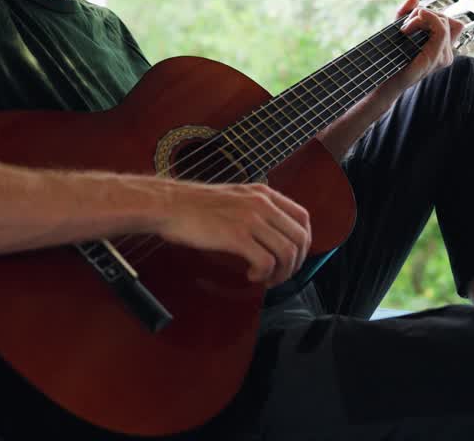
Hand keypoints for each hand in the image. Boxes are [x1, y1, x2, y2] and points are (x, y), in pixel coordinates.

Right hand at [155, 181, 310, 287]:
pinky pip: (265, 261)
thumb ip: (256, 209)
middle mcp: (262, 204)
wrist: (170, 205)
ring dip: (281, 272)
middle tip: (280, 275)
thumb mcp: (235, 197)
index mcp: (264, 193)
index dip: (304, 242)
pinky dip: (263, 274)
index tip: (293, 257)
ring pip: (287, 252)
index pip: (303, 217)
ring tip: (266, 279)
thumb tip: (272, 234)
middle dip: (295, 263)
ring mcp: (250, 219)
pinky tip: (251, 275)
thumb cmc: (195, 205)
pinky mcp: (237, 236)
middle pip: (299, 238)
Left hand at [379, 0, 465, 97]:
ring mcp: (443, 56)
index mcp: (443, 47)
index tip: (413, 20)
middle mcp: (447, 52)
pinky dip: (427, 20)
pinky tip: (410, 25)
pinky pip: (440, 30)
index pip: (453, 22)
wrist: (385, 78)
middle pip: (445, 18)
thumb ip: (405, 12)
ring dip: (420, 18)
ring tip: (405, 29)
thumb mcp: (398, 29)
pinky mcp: (435, 57)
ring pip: (442, 21)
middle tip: (405, 26)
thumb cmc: (392, 57)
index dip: (434, 15)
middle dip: (424, 14)